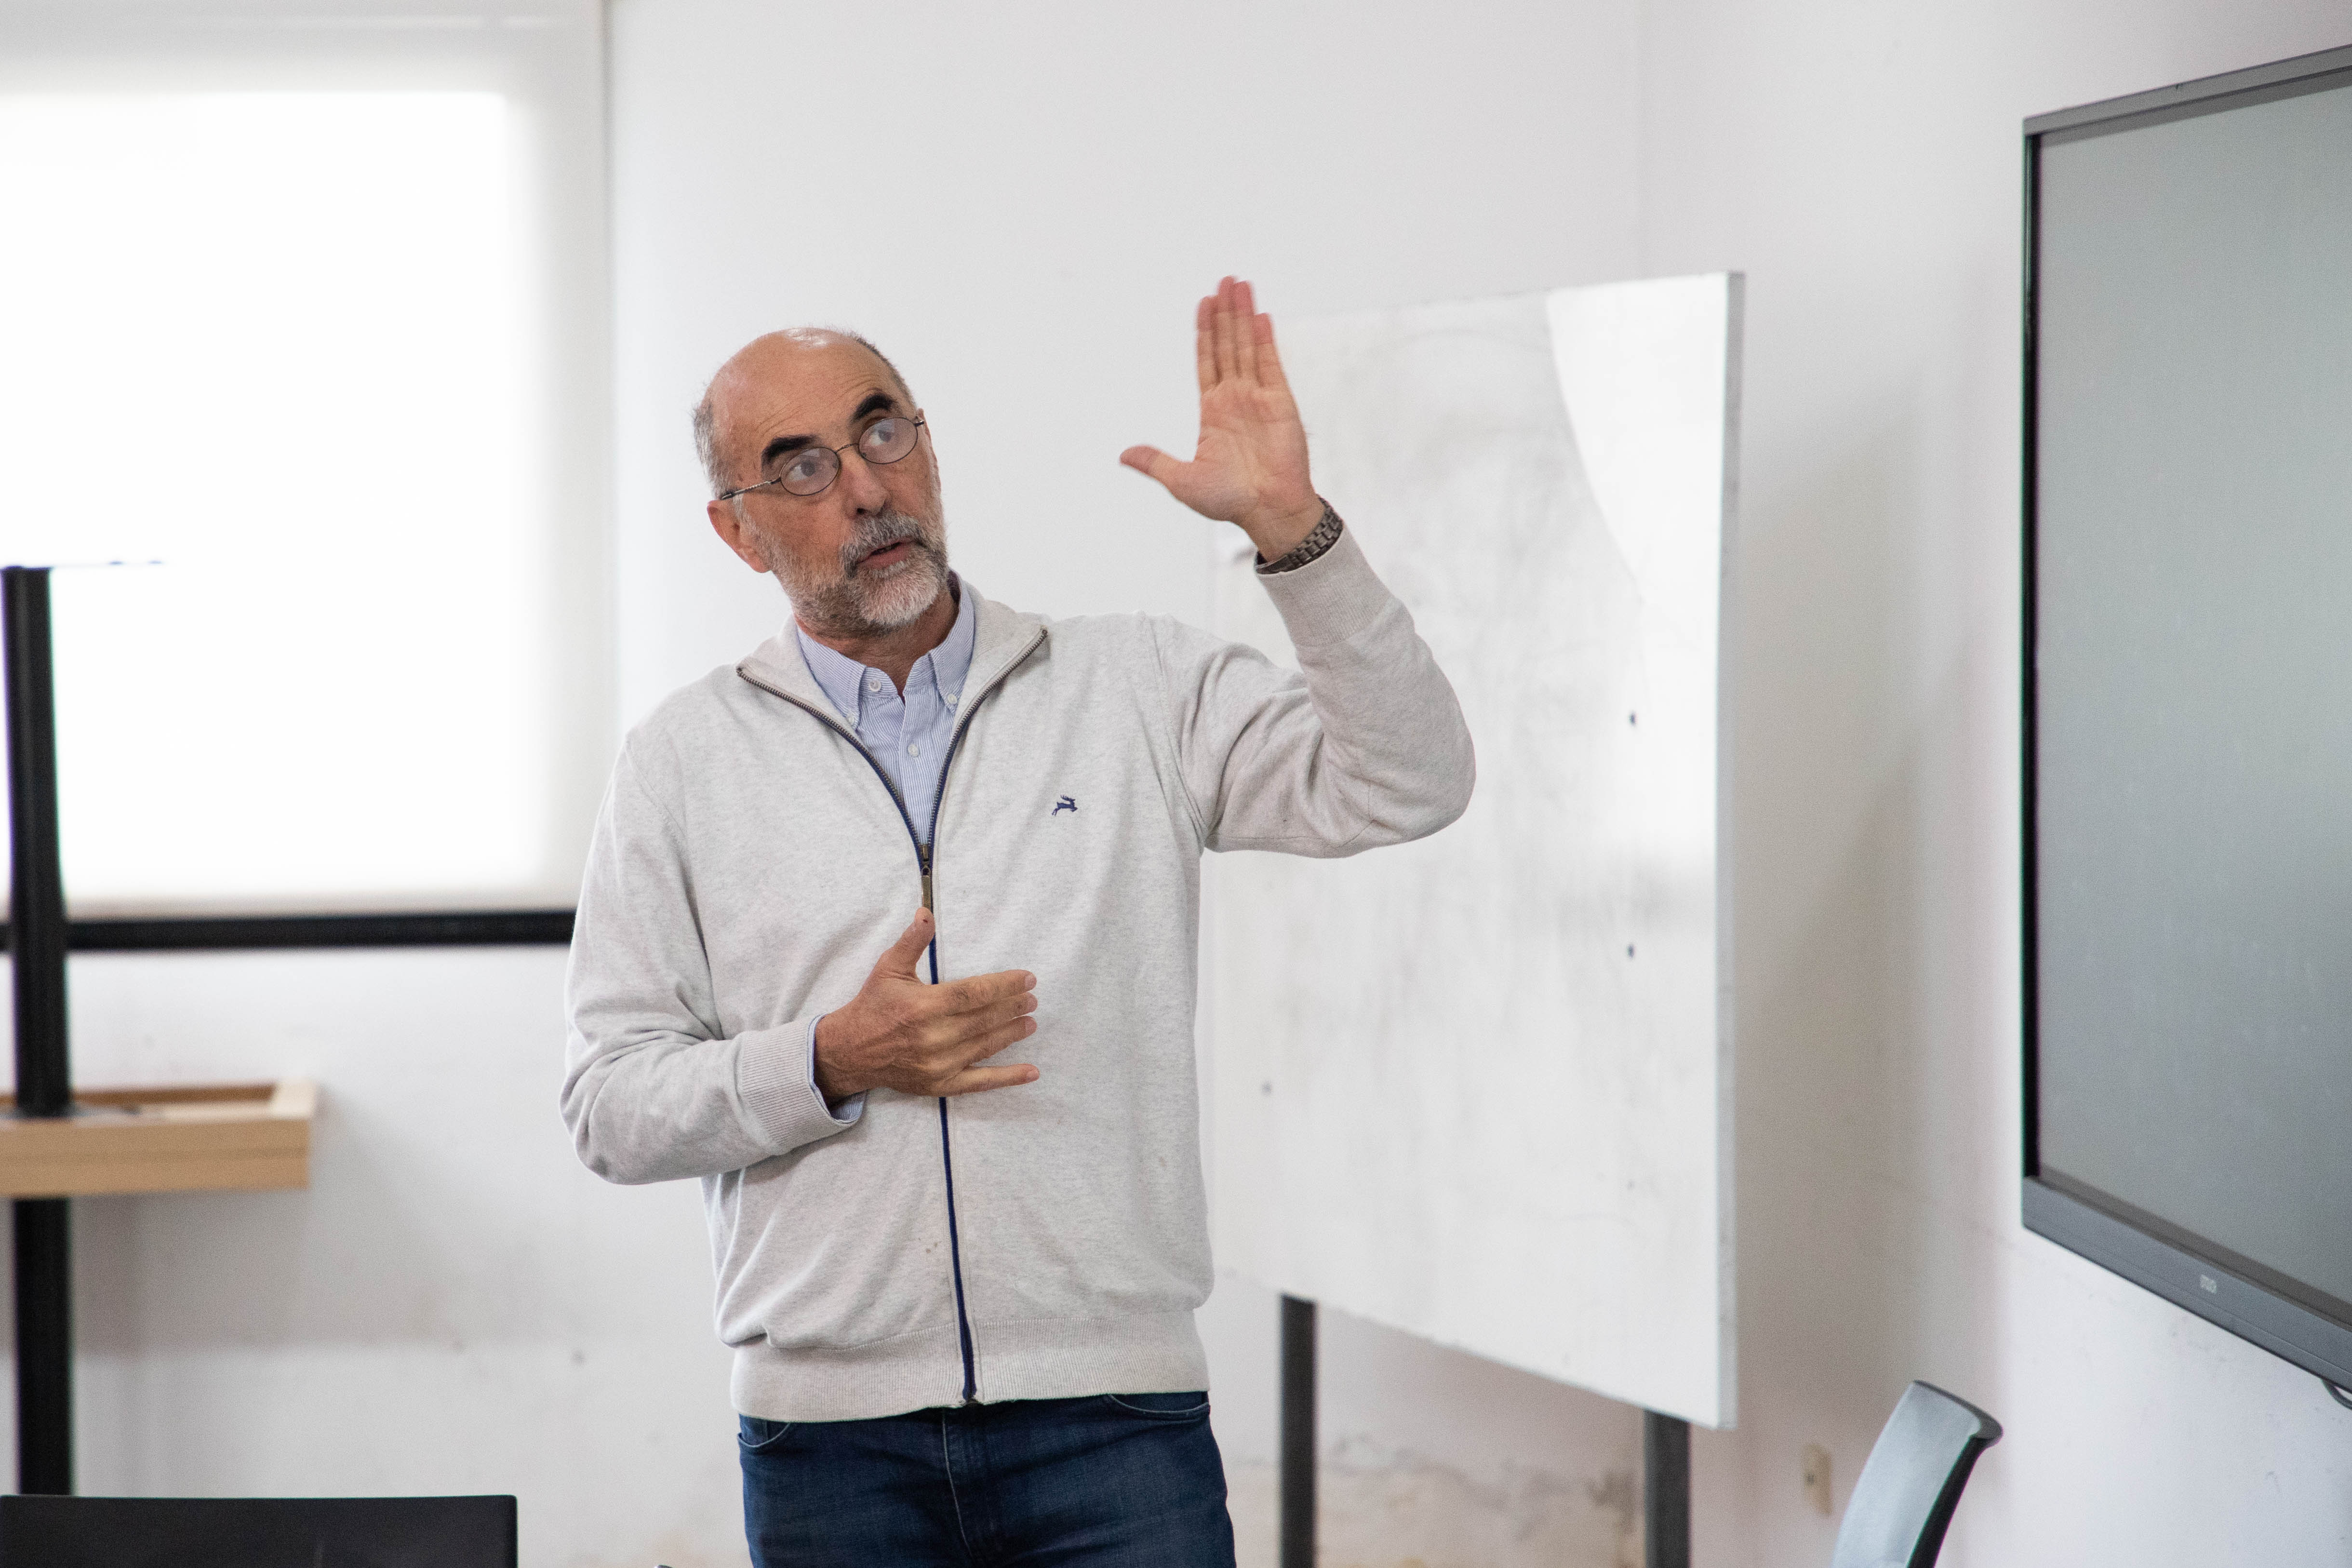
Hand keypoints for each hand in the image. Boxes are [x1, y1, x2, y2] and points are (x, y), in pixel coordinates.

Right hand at [813, 909, 1039, 1099]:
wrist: (850, 1051)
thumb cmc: (873, 1005)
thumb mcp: (888, 968)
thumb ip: (912, 941)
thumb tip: (926, 912)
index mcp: (923, 1006)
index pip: (974, 994)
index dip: (1004, 985)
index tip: (1027, 978)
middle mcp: (933, 1037)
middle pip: (984, 1019)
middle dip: (1013, 1007)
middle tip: (1033, 998)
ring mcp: (938, 1064)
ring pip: (985, 1046)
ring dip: (1012, 1033)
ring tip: (1031, 1022)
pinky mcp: (940, 1084)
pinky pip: (980, 1082)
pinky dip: (1008, 1078)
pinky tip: (1031, 1072)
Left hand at [1121, 276, 1324, 560]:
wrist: (1266, 511)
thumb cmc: (1228, 500)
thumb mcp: (1181, 480)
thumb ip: (1155, 461)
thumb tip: (1123, 455)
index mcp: (1213, 411)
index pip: (1207, 361)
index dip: (1205, 332)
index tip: (1204, 303)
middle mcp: (1236, 398)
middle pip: (1227, 345)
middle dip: (1225, 313)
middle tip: (1224, 281)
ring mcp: (1259, 398)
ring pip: (1247, 347)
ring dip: (1243, 316)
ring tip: (1239, 285)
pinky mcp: (1280, 403)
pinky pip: (1270, 364)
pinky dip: (1265, 340)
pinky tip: (1260, 315)